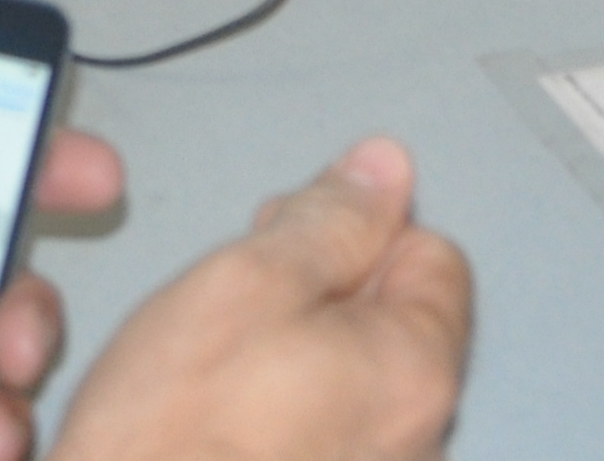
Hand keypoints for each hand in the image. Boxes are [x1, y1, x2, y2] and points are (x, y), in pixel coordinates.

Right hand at [51, 137, 470, 460]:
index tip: (289, 237)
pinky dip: (272, 419)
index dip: (352, 228)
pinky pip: (316, 436)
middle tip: (235, 303)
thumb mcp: (245, 282)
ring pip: (345, 379)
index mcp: (415, 370)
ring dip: (286, 355)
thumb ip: (329, 218)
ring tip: (210, 372)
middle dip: (315, 292)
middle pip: (388, 319)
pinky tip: (211, 426)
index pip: (431, 249)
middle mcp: (415, 443)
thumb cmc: (171, 443)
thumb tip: (382, 169)